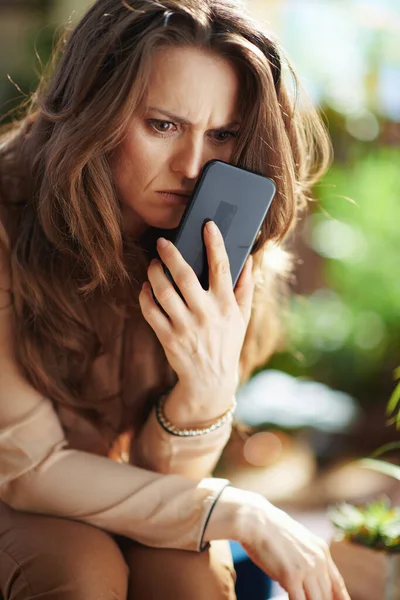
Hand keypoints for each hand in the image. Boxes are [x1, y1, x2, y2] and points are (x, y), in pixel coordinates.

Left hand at [138, 220, 253, 400]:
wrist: (210, 380)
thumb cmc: (227, 342)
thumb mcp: (242, 317)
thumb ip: (245, 288)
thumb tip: (248, 260)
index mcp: (226, 305)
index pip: (222, 268)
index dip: (215, 243)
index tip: (208, 225)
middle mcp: (206, 314)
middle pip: (185, 276)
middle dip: (171, 254)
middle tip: (162, 242)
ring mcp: (185, 327)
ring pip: (164, 292)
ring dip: (154, 273)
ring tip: (153, 264)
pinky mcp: (168, 339)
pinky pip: (151, 312)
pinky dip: (145, 296)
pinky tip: (146, 288)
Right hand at [240, 493, 350, 599]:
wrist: (255, 520)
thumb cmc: (270, 530)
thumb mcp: (297, 541)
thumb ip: (307, 558)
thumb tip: (306, 581)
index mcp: (321, 550)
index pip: (338, 584)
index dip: (340, 599)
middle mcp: (318, 560)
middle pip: (327, 596)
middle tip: (308, 599)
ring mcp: (306, 569)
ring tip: (298, 599)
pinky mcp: (291, 576)